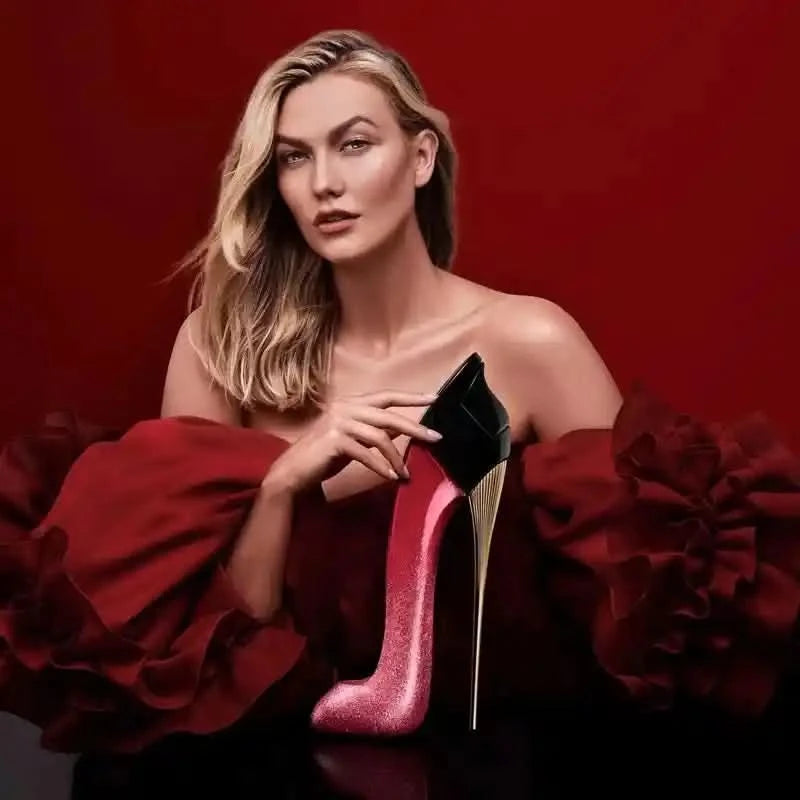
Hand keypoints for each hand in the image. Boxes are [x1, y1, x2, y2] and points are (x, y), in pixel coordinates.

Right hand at [262, 390, 442, 494]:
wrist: (292, 472)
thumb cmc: (324, 456)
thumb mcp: (354, 439)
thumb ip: (375, 430)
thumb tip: (402, 426)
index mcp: (350, 402)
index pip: (386, 395)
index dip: (410, 397)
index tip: (434, 398)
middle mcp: (345, 407)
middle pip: (388, 415)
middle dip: (414, 427)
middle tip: (435, 438)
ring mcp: (338, 423)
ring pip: (380, 437)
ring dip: (396, 458)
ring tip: (405, 473)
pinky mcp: (334, 441)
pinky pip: (366, 454)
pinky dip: (381, 466)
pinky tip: (390, 477)